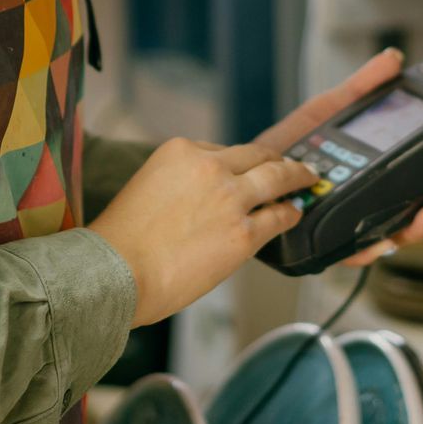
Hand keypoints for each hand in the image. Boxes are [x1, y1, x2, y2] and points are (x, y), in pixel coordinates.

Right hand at [89, 139, 316, 327]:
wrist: (114, 272)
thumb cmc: (120, 241)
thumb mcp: (146, 187)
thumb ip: (178, 184)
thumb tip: (203, 201)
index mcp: (180, 151)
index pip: (222, 151)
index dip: (239, 163)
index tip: (248, 169)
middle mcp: (209, 166)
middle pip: (257, 156)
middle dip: (277, 159)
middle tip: (292, 165)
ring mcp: (230, 198)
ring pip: (277, 178)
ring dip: (297, 177)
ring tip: (308, 179)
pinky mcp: (243, 233)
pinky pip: (279, 217)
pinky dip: (290, 213)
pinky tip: (295, 214)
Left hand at [254, 49, 422, 268]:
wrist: (244, 174)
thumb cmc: (287, 149)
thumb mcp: (327, 111)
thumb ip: (361, 87)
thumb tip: (393, 58)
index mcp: (379, 175)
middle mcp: (371, 205)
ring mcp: (351, 226)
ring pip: (396, 233)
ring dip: (419, 226)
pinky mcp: (326, 244)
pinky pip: (353, 252)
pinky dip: (371, 248)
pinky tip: (384, 241)